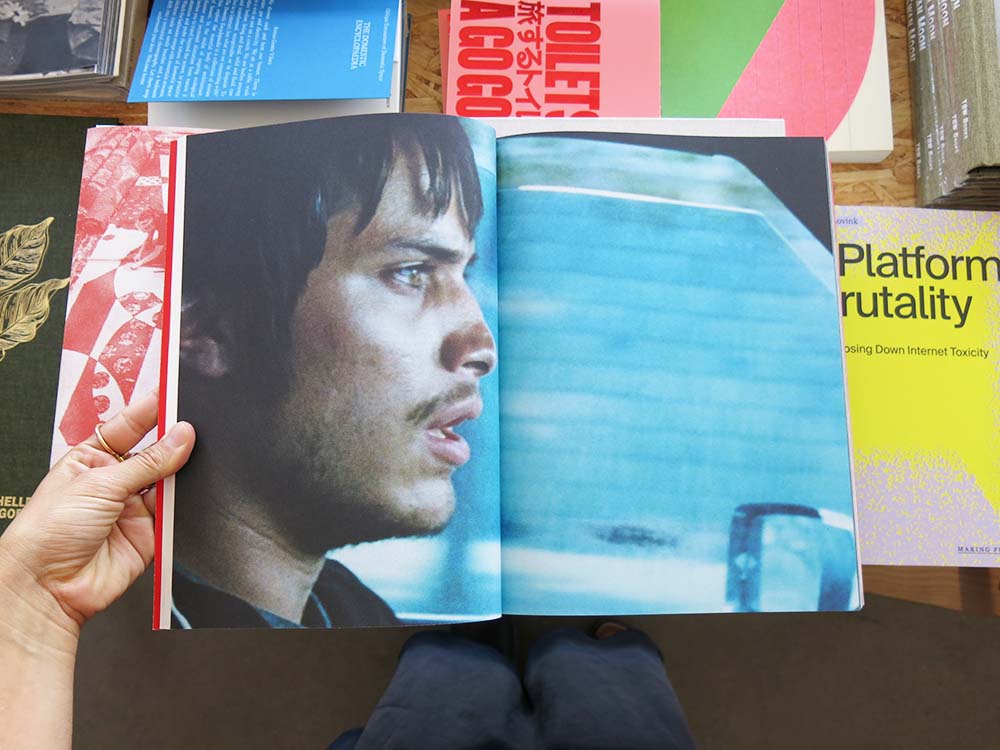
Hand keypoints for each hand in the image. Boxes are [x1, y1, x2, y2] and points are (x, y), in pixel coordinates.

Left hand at [0, 391, 194, 637]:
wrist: (48, 587)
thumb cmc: (49, 531)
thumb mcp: (99, 483)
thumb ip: (148, 462)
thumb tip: (183, 436)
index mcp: (92, 460)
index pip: (128, 427)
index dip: (151, 410)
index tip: (175, 393)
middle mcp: (115, 481)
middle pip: (153, 452)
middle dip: (173, 439)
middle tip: (197, 422)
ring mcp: (133, 508)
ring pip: (169, 481)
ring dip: (182, 471)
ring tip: (200, 453)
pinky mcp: (151, 534)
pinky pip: (177, 513)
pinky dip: (187, 503)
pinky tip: (196, 489)